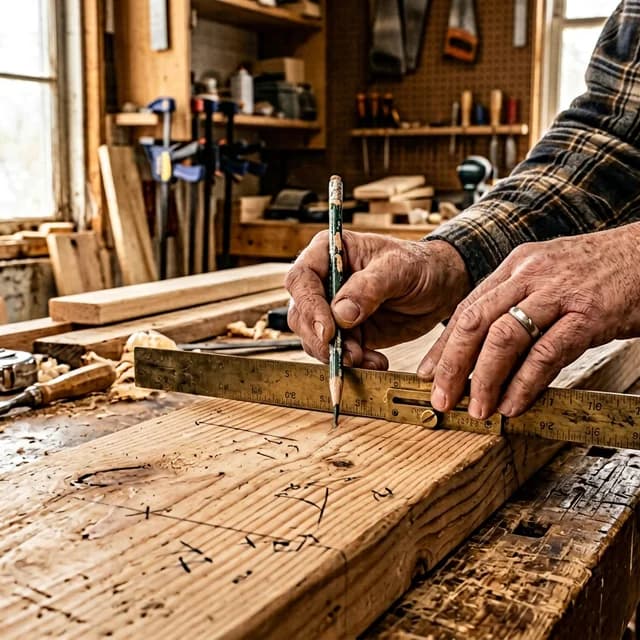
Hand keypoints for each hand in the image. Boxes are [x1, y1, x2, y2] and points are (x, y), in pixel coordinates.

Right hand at [285, 231, 469, 367]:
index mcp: (328, 253)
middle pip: (301, 314)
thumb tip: (340, 314)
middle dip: (321, 339)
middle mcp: (324, 282)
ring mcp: (332, 310)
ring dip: (337, 355)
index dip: (309, 306)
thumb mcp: (398, 268)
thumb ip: (369, 288)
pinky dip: (353, 363)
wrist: (440, 288)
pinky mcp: (346, 333)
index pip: (301, 279)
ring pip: (314, 339)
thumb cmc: (419, 265)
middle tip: (348, 355)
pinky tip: (376, 362)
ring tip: (368, 359)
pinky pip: (336, 353)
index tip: (329, 330)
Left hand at [419, 224, 639, 418]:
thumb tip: (486, 347)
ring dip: (484, 379)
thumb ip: (516, 302)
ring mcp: (557, 294)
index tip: (428, 373)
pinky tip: (514, 404)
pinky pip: (546, 354)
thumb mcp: (547, 274)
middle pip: (474, 322)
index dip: (444, 345)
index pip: (466, 308)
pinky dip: (525, 384)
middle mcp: (529, 275)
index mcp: (515, 266)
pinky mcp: (588, 316)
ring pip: (503, 338)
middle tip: (441, 398)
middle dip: (452, 365)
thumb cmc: (598, 270)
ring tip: (477, 409)